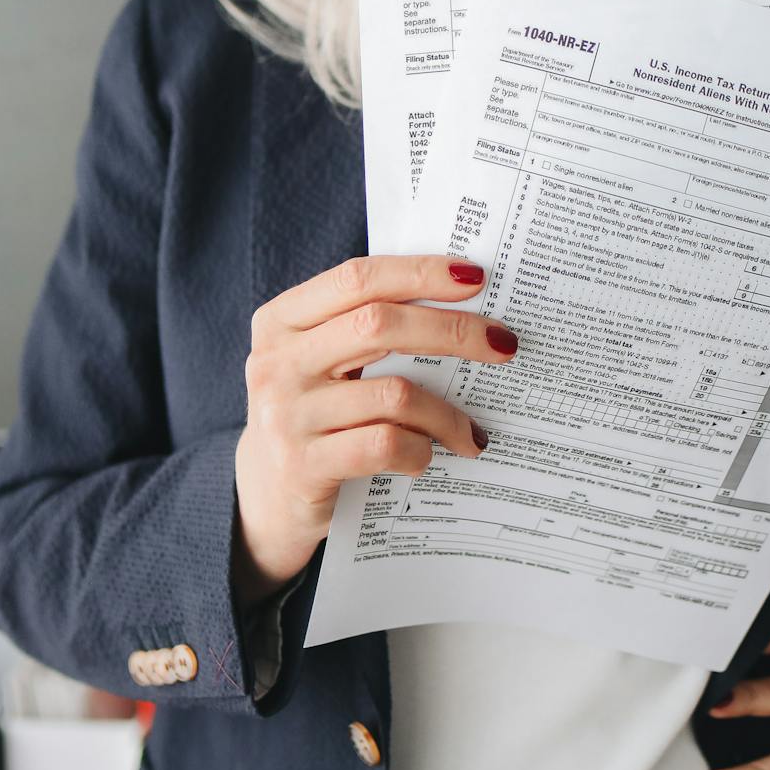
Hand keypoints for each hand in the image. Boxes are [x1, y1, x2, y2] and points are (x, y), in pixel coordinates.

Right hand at [232, 254, 518, 607]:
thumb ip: (364, 330)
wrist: (266, 496)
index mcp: (281, 320)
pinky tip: (428, 456)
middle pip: (379, 325)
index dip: (420, 272)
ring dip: (447, 413)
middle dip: (453, 331)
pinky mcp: (302, 466)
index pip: (357, 279)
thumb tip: (463, 305)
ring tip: (471, 431)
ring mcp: (286, 415)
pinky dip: (419, 449)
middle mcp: (276, 362)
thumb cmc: (315, 415)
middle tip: (503, 344)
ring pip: (393, 394)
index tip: (476, 278)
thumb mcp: (321, 363)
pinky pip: (384, 445)